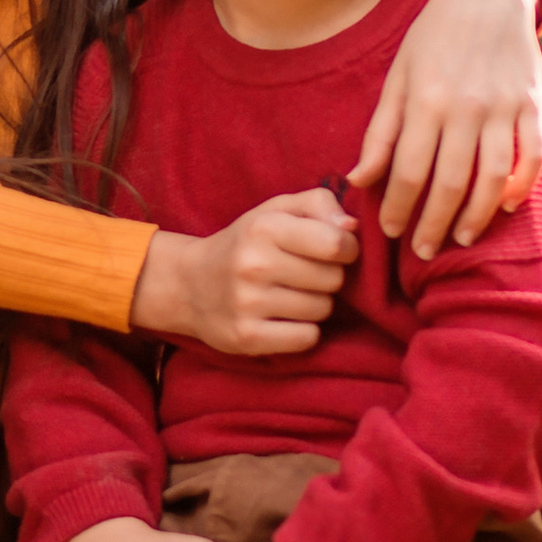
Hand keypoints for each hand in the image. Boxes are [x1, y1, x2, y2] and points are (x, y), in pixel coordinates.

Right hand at [131, 189, 356, 354]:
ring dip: (315, 304)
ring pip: (322, 309)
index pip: (336, 244)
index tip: (335, 250)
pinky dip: (303, 331)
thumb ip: (319, 204)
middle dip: (328, 277)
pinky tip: (284, 319)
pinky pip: (307, 338)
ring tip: (290, 295)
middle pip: (333, 279)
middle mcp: (253, 264)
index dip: (347, 248)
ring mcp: (247, 304)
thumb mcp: (276, 210)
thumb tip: (353, 227)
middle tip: (304, 275)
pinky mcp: (246, 337)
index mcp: (264, 227)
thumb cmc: (246, 243)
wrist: (189, 284)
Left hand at [349, 0, 541, 258]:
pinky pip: (533, 157)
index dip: (399, 208)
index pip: (409, 172)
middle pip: (451, 183)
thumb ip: (381, 132)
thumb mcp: (397, 77)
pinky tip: (505, 206)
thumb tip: (360, 180)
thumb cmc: (432, 39)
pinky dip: (522, 186)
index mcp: (426, 101)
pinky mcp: (533, 106)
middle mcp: (467, 108)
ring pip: (493, 178)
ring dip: (477, 216)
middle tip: (423, 252)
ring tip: (460, 239)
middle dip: (433, 224)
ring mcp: (505, 108)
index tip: (391, 232)